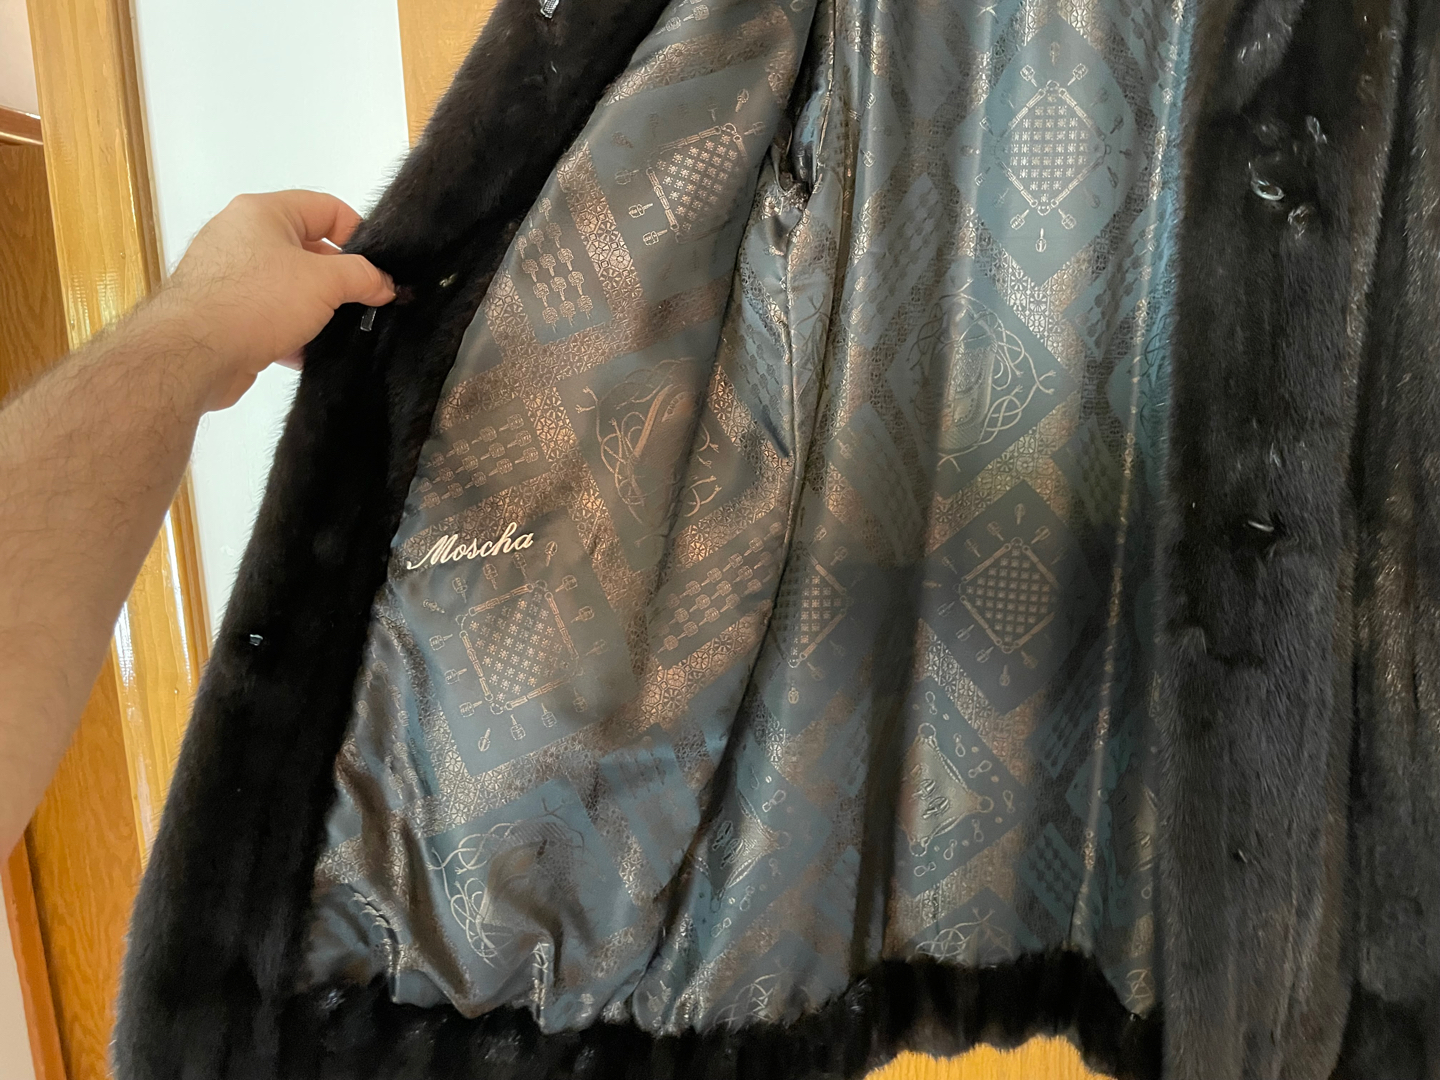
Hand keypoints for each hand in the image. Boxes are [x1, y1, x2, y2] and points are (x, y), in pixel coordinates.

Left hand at [149, 190, 395, 410]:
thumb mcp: (326, 283)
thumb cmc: (256, 301)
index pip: (325, 208)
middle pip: (308, 249)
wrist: (193, 353)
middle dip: (339, 279)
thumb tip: (384, 283)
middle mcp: (241, 236)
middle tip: (365, 304)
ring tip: (340, 331)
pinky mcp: (223, 313)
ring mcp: (228, 276)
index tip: (378, 268)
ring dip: (317, 310)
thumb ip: (363, 277)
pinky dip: (291, 332)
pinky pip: (269, 316)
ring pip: (289, 286)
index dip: (359, 235)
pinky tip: (308, 353)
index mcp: (263, 212)